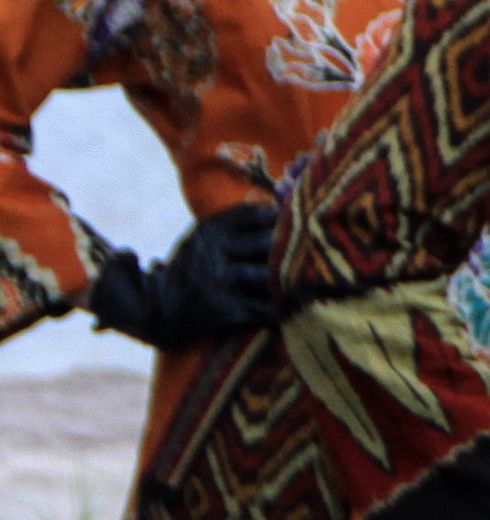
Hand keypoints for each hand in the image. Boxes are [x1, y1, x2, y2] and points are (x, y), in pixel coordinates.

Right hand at [84, 203, 280, 349]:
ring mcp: (220, 280)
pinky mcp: (227, 309)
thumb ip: (236, 226)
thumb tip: (279, 208)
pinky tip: (285, 309)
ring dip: (285, 280)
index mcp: (209, 230)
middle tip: (302, 255)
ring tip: (298, 283)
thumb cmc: (191, 270)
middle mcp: (214, 251)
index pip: (257, 215)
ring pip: (268, 275)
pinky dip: (278, 311)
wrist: (156, 309)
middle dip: (286, 249)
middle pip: (268, 242)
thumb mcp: (203, 240)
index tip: (290, 227)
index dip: (278, 222)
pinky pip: (266, 308)